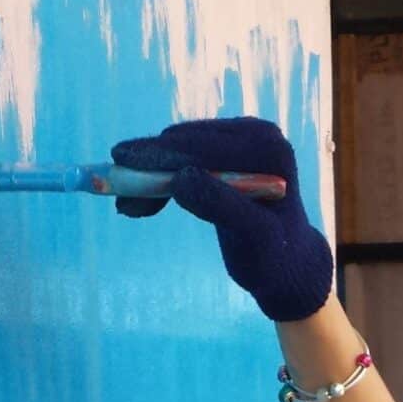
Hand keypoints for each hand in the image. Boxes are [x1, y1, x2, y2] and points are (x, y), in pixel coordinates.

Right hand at [110, 118, 332, 321]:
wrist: (288, 266)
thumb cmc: (274, 258)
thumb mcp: (251, 239)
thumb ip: (220, 207)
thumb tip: (181, 180)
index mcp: (267, 148)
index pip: (202, 146)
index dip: (158, 154)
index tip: (118, 159)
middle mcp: (257, 135)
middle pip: (188, 144)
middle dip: (149, 166)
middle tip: (114, 187)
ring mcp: (244, 142)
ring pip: (182, 151)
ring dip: (152, 176)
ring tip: (129, 207)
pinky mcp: (231, 153)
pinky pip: (188, 159)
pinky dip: (164, 180)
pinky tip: (144, 203)